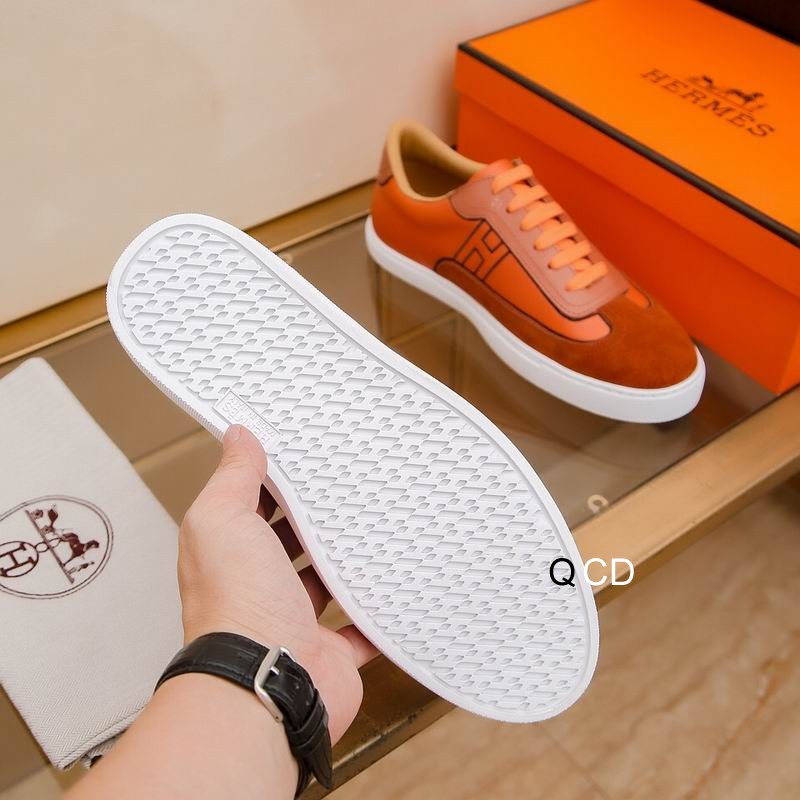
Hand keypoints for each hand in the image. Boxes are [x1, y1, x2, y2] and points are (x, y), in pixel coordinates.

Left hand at [178, 424, 376, 742]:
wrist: (264, 685)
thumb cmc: (236, 608)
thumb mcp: (223, 521)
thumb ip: (232, 479)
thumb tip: (237, 437)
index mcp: (231, 555)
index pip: (250, 509)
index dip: (271, 483)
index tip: (298, 457)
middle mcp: (259, 589)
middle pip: (289, 546)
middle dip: (312, 521)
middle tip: (344, 488)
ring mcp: (295, 621)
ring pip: (325, 585)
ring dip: (343, 564)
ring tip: (372, 528)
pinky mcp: (331, 652)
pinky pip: (362, 630)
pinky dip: (377, 614)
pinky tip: (395, 587)